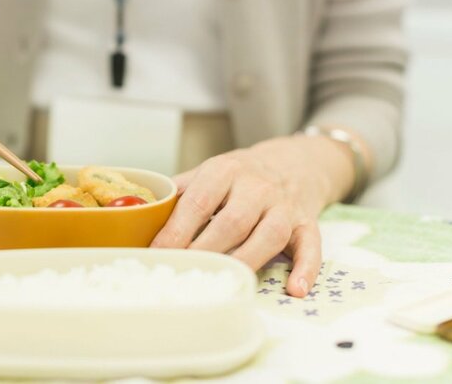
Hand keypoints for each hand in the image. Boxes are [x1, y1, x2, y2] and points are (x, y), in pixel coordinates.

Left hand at [151, 135, 355, 296]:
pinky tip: (295, 289)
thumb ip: (179, 192)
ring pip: (269, 235)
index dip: (176, 231)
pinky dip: (306, 269)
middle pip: (232, 222)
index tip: (157, 254)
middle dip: (206, 249)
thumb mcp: (209, 172)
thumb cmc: (241, 174)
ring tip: (224, 280)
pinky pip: (311, 246)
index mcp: (225, 171)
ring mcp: (284, 206)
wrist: (294, 161)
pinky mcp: (307, 224)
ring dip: (246, 260)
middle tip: (184, 271)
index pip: (198, 203)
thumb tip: (140, 216)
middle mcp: (257, 187)